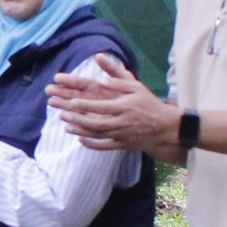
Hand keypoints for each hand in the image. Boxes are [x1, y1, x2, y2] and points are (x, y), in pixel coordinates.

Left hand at [49, 54, 177, 153]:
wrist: (165, 128)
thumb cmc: (149, 104)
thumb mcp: (137, 87)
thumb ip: (118, 81)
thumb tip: (100, 79)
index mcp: (124, 107)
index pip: (101, 107)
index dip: (86, 106)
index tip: (72, 101)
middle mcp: (121, 123)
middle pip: (96, 123)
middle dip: (78, 119)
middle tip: (62, 113)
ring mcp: (121, 136)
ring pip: (97, 135)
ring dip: (80, 131)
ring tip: (65, 125)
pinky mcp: (122, 145)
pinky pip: (104, 147)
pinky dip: (91, 145)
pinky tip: (79, 140)